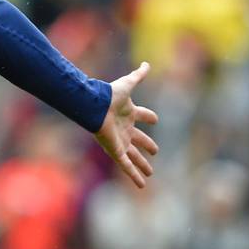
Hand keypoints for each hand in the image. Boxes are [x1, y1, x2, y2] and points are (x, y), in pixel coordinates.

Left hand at [94, 61, 159, 187]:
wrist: (93, 106)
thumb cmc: (110, 95)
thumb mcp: (128, 84)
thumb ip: (138, 75)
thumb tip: (147, 63)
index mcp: (128, 113)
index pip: (141, 115)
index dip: (148, 116)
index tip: (155, 118)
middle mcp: (124, 128)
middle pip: (138, 140)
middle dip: (147, 145)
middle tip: (156, 151)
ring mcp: (120, 141)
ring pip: (133, 156)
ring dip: (141, 165)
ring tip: (150, 174)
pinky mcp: (115, 150)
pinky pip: (126, 166)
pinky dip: (134, 176)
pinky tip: (141, 186)